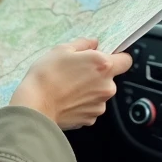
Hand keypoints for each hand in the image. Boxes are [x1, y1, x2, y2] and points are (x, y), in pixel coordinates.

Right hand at [10, 38, 131, 129]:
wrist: (35, 106)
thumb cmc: (47, 75)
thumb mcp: (62, 49)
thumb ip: (83, 44)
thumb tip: (93, 43)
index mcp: (103, 65)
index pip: (126, 60)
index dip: (117, 57)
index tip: (106, 57)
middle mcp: (106, 86)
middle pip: (110, 78)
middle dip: (97, 75)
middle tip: (76, 72)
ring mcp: (100, 105)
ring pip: (99, 93)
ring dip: (89, 90)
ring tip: (68, 87)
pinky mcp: (90, 119)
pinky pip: (90, 107)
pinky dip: (82, 104)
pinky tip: (67, 99)